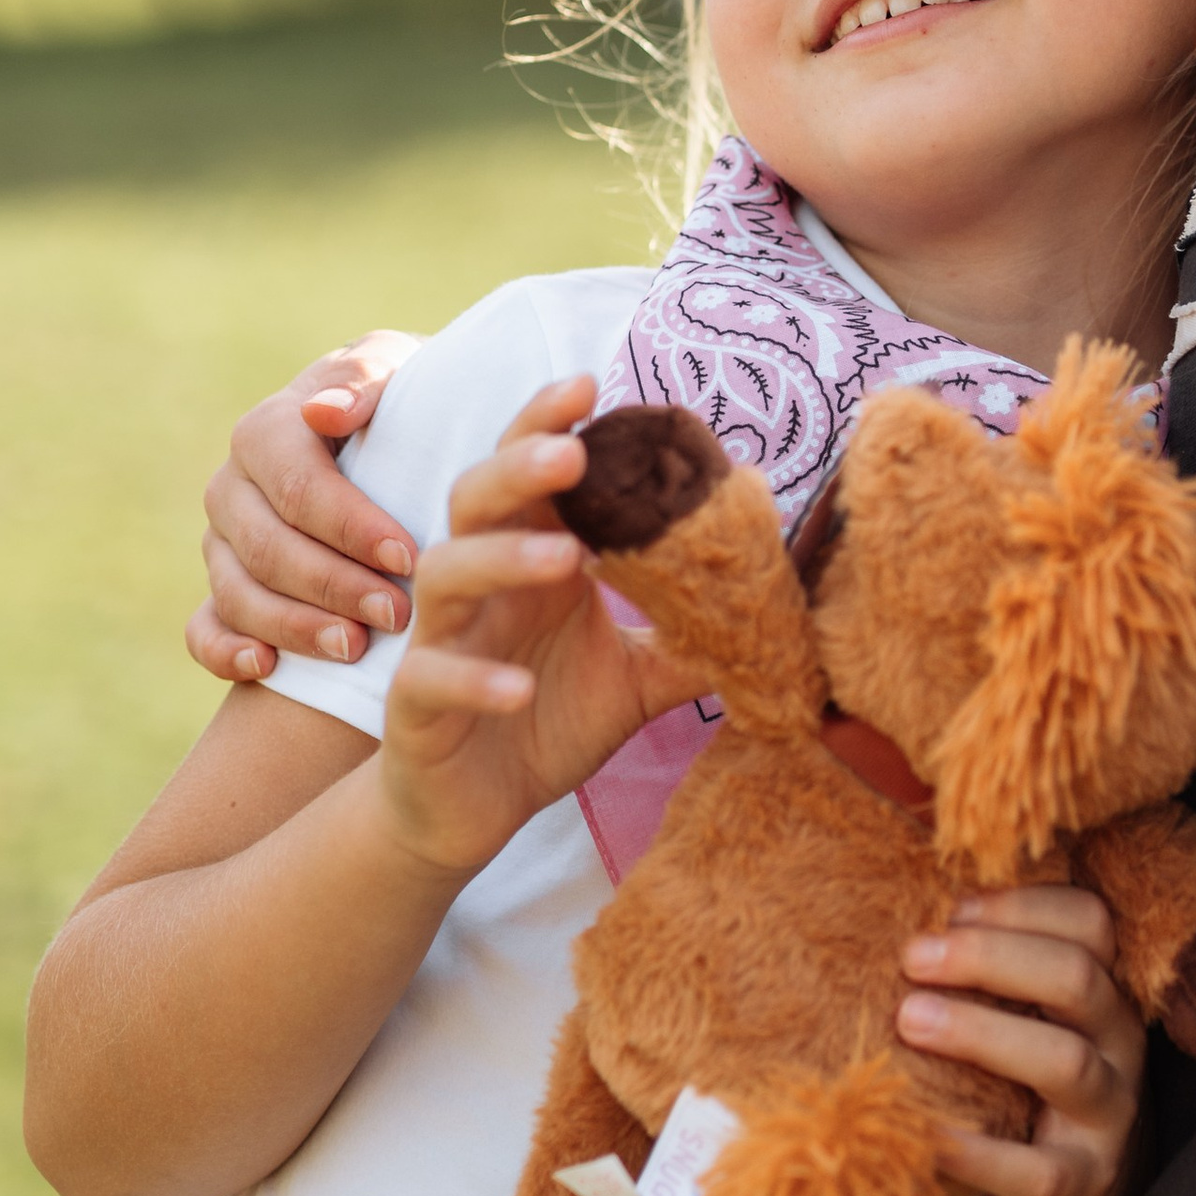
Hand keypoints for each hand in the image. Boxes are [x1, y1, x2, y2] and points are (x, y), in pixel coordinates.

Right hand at [187, 330, 422, 683]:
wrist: (389, 438)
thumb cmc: (402, 402)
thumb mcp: (397, 369)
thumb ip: (366, 379)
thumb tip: (322, 413)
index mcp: (266, 432)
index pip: (297, 487)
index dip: (351, 526)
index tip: (409, 556)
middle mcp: (233, 489)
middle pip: (268, 548)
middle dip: (334, 585)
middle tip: (396, 614)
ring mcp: (221, 544)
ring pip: (237, 594)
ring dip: (294, 627)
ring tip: (354, 649)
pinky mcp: (221, 591)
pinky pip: (202, 630)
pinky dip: (225, 652)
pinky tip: (267, 667)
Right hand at [372, 382, 685, 878]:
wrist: (474, 812)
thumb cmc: (548, 719)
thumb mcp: (637, 677)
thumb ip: (694, 636)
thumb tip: (779, 602)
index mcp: (529, 558)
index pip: (530, 473)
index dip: (548, 423)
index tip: (592, 383)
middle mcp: (479, 585)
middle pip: (477, 499)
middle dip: (519, 466)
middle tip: (573, 450)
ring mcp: (440, 640)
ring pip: (446, 573)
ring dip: (502, 558)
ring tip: (565, 557)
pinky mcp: (415, 706)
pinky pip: (432, 678)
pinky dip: (474, 677)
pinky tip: (519, 687)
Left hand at [897, 887, 1144, 1195]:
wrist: (1071, 1192)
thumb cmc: (1022, 1080)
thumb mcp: (1022, 1015)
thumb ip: (989, 972)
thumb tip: (906, 924)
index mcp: (1104, 987)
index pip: (1090, 921)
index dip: (1021, 906)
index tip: (951, 909)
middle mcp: (1119, 1041)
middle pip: (1078, 978)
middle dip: (990, 957)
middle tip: (913, 957)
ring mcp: (1109, 1113)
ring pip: (1066, 1062)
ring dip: (983, 1033)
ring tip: (911, 1020)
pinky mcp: (1085, 1180)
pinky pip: (1037, 1169)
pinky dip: (977, 1152)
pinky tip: (926, 1132)